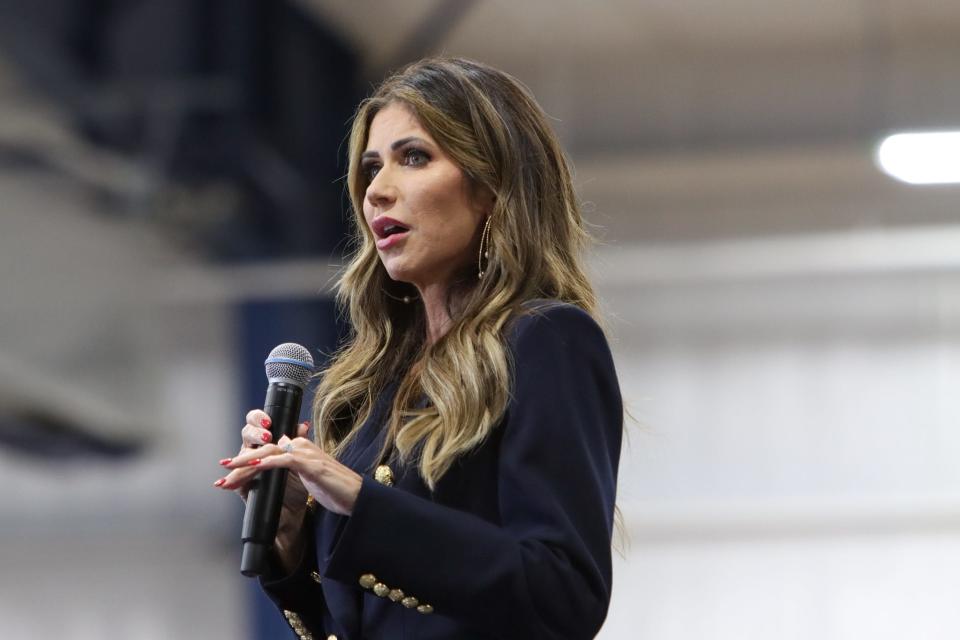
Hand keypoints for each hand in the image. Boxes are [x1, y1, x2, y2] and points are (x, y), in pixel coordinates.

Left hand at [214, 409, 362, 515]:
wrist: (356, 498)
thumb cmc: (334, 490)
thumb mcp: (306, 478)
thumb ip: (290, 469)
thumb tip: (272, 464)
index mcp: (298, 448)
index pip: (266, 449)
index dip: (245, 460)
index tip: (228, 473)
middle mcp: (300, 446)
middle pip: (263, 449)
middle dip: (240, 460)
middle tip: (222, 469)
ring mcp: (306, 453)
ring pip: (269, 452)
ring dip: (246, 461)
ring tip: (228, 470)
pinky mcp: (311, 464)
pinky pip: (284, 460)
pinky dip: (267, 463)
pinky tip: (253, 467)